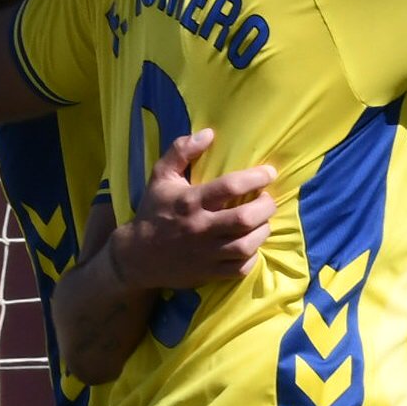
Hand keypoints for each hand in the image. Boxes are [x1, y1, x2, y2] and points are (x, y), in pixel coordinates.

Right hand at [106, 129, 276, 291]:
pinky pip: (240, 268)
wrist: (136, 256)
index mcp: (190, 202)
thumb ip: (182, 151)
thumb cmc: (153, 211)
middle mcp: (199, 228)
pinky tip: (251, 244)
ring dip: (263, 231)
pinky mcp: (208, 272)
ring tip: (263, 221)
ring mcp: (205, 253)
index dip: (256, 177)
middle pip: (245, 219)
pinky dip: (252, 256)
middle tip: (268, 199)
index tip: (269, 172)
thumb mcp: (161, 177)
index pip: (230, 186)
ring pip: (246, 245)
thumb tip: (209, 133)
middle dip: (266, 207)